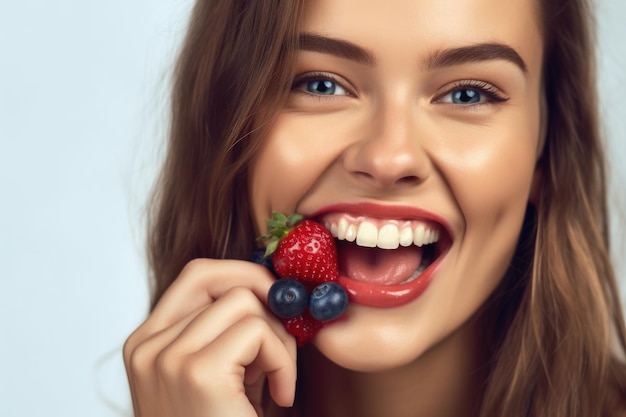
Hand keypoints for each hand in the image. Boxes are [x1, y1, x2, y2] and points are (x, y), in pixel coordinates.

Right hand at [123, 259, 296, 416]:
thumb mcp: (216, 376)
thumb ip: (226, 332)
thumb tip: (271, 289)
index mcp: (147, 344)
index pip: (197, 276)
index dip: (244, 276)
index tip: (275, 301)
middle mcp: (147, 347)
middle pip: (217, 277)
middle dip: (264, 295)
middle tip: (288, 327)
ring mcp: (167, 358)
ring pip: (245, 302)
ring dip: (278, 339)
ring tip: (277, 380)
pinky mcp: (197, 373)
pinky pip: (258, 332)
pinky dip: (283, 360)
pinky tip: (281, 395)